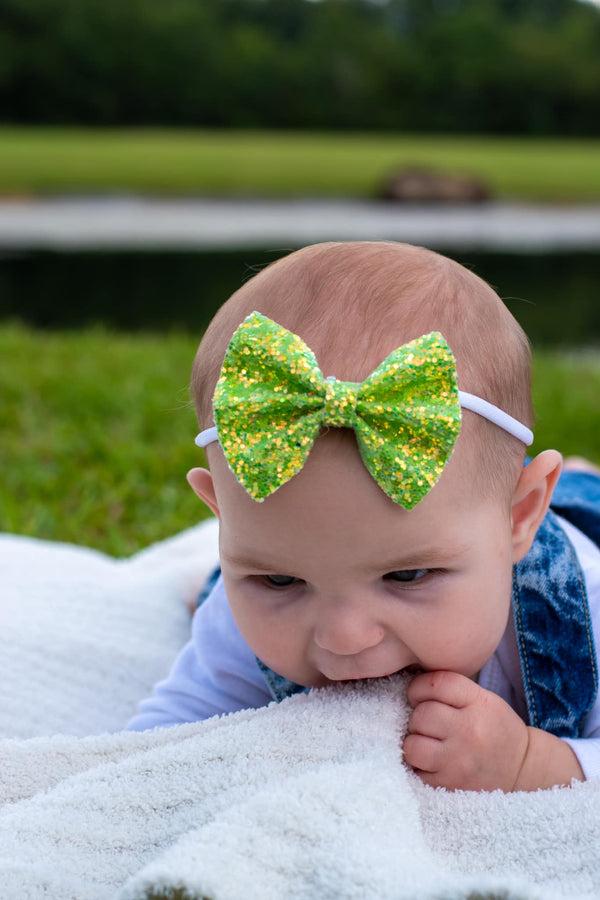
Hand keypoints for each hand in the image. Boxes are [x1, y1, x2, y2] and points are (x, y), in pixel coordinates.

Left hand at [402, 669, 529, 791]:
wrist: (521, 769)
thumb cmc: (496, 728)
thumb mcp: (484, 699)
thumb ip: (451, 690)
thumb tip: (411, 687)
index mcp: (479, 703)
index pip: (436, 684)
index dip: (418, 687)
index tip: (418, 696)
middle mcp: (469, 731)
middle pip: (421, 715)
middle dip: (418, 717)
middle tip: (427, 723)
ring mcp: (459, 761)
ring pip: (412, 746)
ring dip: (414, 743)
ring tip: (426, 742)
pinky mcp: (451, 784)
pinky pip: (417, 771)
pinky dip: (419, 765)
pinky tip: (431, 761)